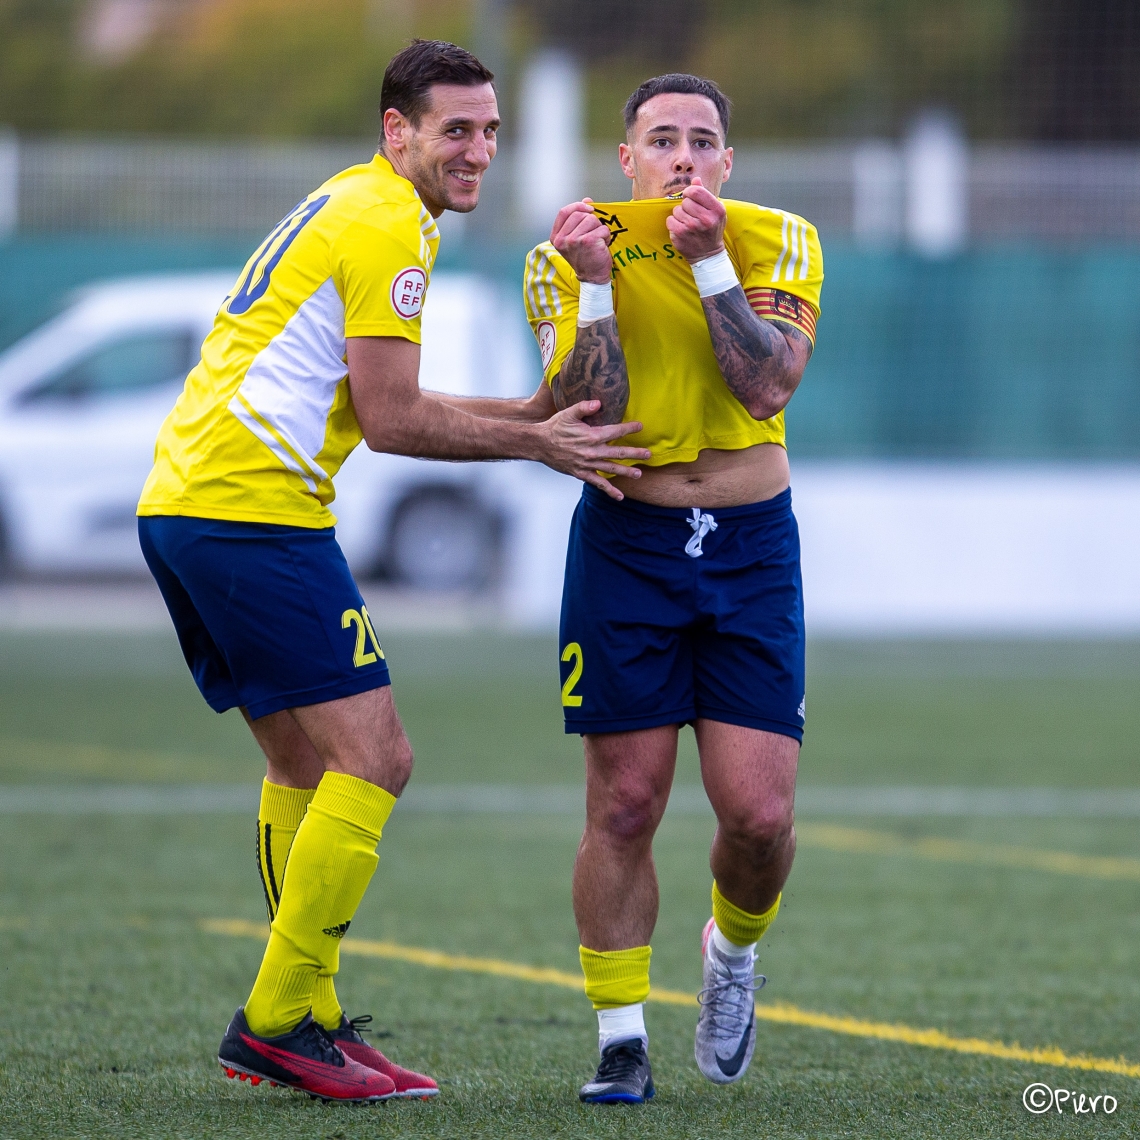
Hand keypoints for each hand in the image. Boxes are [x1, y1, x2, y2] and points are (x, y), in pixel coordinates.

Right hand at [536, 400, 650, 499]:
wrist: (539, 444)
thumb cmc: (554, 427)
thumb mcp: (568, 412)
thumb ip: (584, 407)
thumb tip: (600, 402)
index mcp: (591, 435)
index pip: (615, 432)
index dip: (629, 429)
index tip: (640, 426)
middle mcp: (592, 451)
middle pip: (618, 453)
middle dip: (635, 453)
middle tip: (648, 454)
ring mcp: (587, 464)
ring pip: (611, 469)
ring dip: (626, 472)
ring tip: (639, 474)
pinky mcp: (581, 473)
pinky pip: (598, 483)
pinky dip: (609, 490)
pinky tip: (620, 496)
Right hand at [550, 199, 612, 284]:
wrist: (592, 277)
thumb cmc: (585, 258)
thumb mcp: (575, 238)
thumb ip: (577, 219)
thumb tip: (587, 200)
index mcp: (556, 237)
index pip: (563, 212)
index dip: (577, 206)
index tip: (588, 208)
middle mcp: (562, 239)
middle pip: (579, 214)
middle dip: (591, 220)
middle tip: (594, 233)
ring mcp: (574, 240)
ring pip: (592, 219)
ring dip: (599, 228)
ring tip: (598, 240)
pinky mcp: (588, 241)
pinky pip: (602, 228)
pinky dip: (606, 235)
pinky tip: (602, 245)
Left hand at [665, 177, 726, 262]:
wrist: (708, 254)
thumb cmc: (711, 230)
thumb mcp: (715, 212)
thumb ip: (705, 194)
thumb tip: (695, 180)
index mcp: (716, 210)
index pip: (696, 191)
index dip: (689, 192)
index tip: (689, 196)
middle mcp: (705, 219)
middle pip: (686, 200)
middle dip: (686, 205)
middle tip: (691, 214)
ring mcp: (691, 227)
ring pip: (677, 210)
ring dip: (679, 215)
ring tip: (687, 223)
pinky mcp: (680, 235)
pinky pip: (670, 220)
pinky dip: (673, 223)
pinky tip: (681, 229)